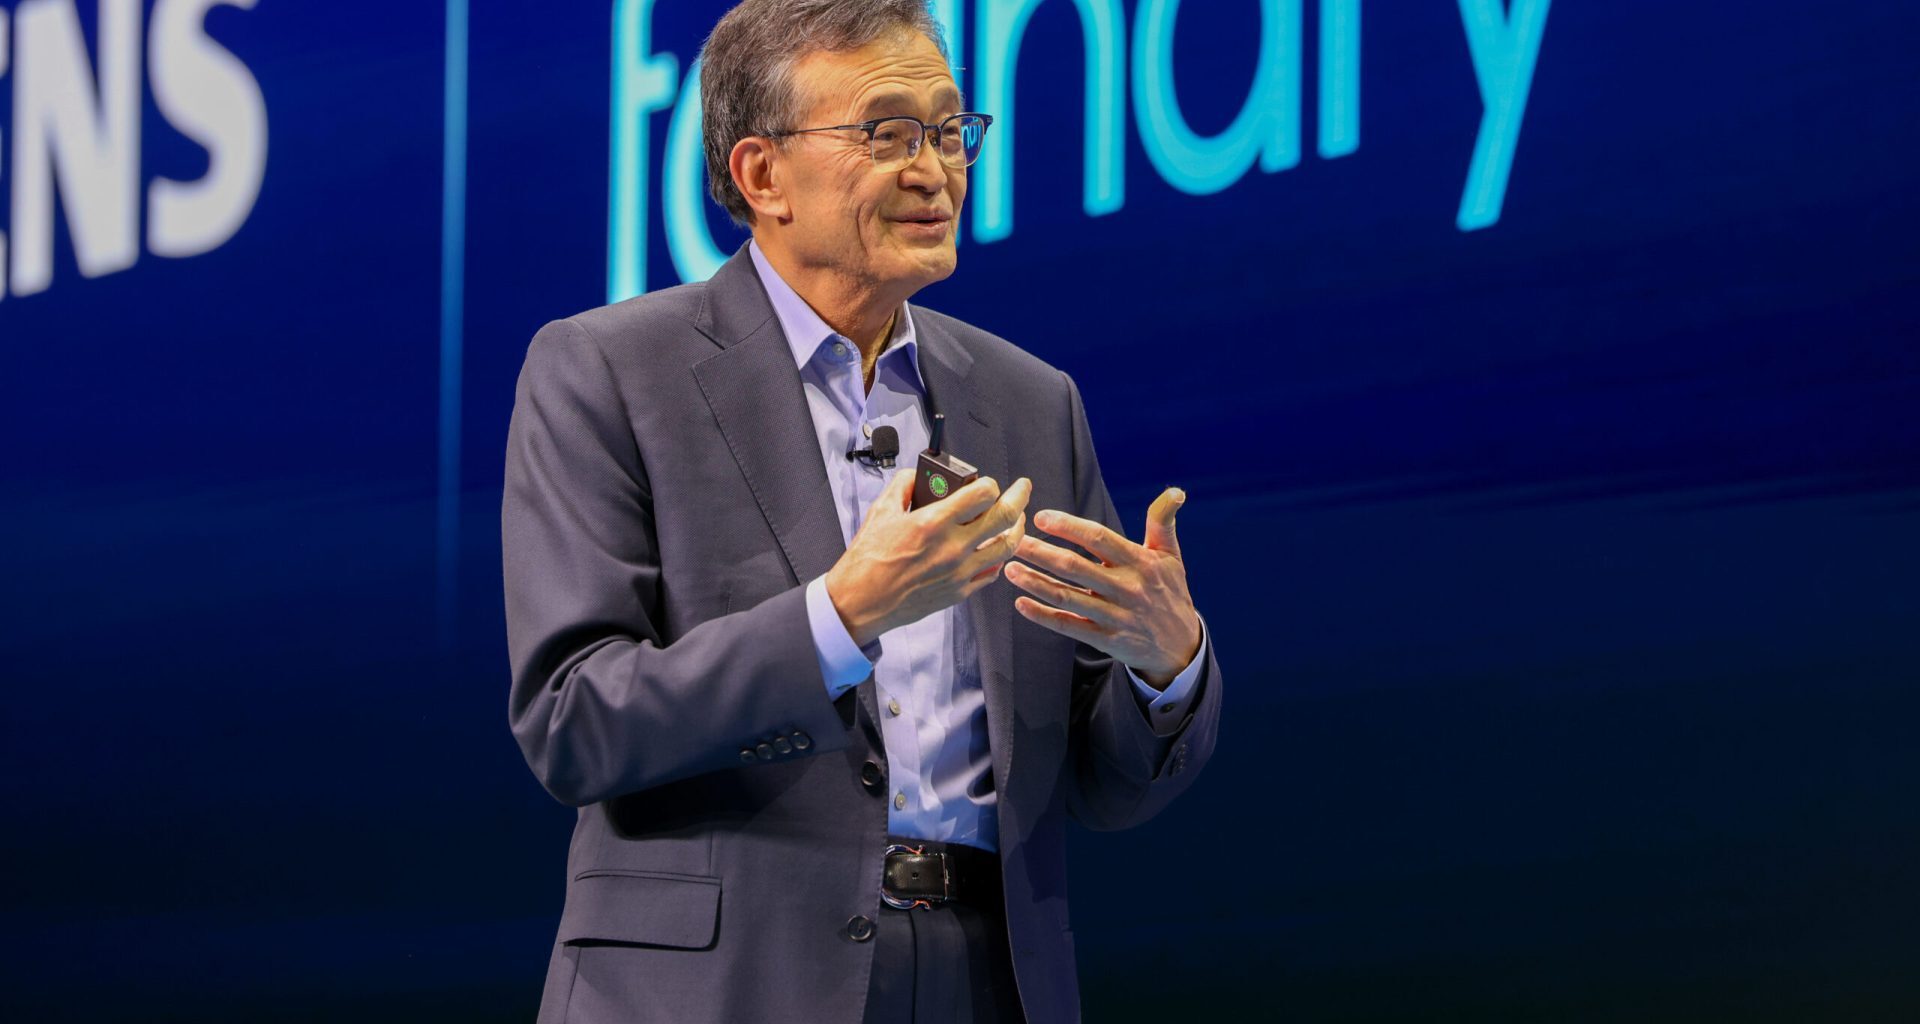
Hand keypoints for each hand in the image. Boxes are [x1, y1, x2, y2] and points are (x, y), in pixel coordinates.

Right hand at [824, 470, 1032, 646]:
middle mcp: (953, 547)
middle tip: (1023, 488)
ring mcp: (959, 572)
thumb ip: (903, 486)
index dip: (990, 483)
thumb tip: (918, 475)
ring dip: (1017, 529)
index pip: (983, 493)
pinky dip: (997, 558)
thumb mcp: (880, 511)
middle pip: (1005, 517)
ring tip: (1017, 519)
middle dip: (1020, 497)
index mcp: (934, 522)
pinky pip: (990, 573)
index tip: (987, 482)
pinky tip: (994, 549)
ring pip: (1007, 547)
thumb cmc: (868, 559)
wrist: (861, 600)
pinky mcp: (958, 592)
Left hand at [1005, 487, 1199, 686]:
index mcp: (1140, 562)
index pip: (1099, 538)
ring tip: (1009, 568)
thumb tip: (1175, 491)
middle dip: (1040, 552)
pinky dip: (1042, 616)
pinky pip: (1068, 626)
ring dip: (1034, 582)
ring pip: (1066, 597)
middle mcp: (1126, 588)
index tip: (1040, 517)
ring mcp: (1114, 616)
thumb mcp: (1171, 556)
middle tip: (1012, 541)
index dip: (1068, 526)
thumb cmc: (1170, 593)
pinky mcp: (1105, 639)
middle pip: (1074, 567)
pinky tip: (1021, 603)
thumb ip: (1163, 522)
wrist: (1181, 646)